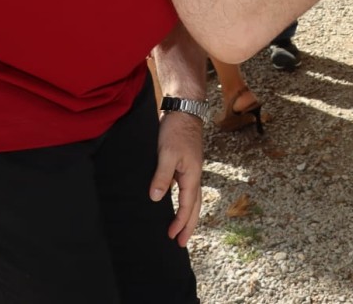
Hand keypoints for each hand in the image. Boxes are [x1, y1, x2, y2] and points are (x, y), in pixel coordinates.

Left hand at [150, 112, 204, 245]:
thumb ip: (162, 176)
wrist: (184, 110)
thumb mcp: (167, 153)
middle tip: (180, 242)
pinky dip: (183, 201)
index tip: (172, 237)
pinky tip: (175, 202)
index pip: (188, 205)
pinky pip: (186, 189)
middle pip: (195, 206)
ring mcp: (191, 169)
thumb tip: (157, 199)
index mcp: (192, 175)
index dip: (180, 222)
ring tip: (180, 228)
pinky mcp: (185, 164)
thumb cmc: (176, 131)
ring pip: (192, 198)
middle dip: (189, 225)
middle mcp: (194, 175)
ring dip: (188, 214)